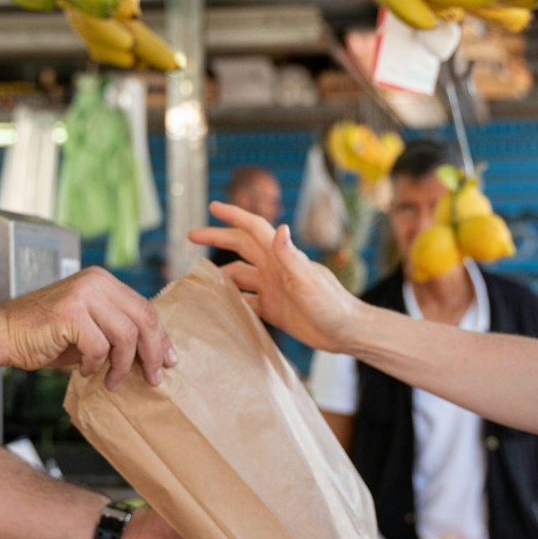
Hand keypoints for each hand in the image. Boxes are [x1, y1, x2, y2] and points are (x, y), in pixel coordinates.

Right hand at [2, 267, 176, 390]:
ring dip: (122, 365)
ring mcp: (83, 294)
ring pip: (125, 335)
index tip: (168, 359)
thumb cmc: (46, 334)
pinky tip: (84, 370)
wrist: (2, 332)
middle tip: (154, 377)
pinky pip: (99, 346)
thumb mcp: (91, 326)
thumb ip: (118, 329)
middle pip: (143, 319)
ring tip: (112, 381)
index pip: (145, 308)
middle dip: (152, 353)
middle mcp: (96, 281)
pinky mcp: (70, 312)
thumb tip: (156, 352)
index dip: (161, 337)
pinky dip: (94, 365)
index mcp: (104, 281)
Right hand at [189, 203, 360, 352]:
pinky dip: (232, 299)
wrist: (346, 332)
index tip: (213, 206)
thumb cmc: (331, 304)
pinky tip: (217, 304)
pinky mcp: (274, 309)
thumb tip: (281, 227)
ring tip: (198, 276)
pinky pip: (246, 301)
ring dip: (221, 273)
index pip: (253, 229)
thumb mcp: (308, 280)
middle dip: (217, 238)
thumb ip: (291, 257)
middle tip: (191, 236)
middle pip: (240, 247)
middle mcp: (274, 269)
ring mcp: (273, 288)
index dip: (233, 216)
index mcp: (281, 257)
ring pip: (239, 275)